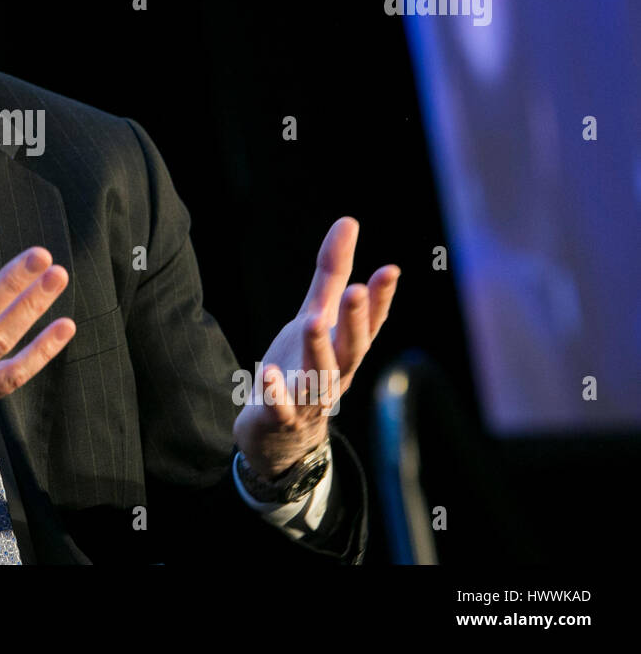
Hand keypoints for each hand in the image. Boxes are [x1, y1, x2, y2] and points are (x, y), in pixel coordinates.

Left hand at [233, 216, 399, 478]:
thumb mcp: (315, 314)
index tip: (390, 270)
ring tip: (313, 321)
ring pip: (319, 376)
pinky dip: (277, 392)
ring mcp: (308, 399)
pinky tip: (268, 372)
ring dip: (317, 349)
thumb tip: (348, 221)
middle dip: (354, 320)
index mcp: (345, 348)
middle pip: (350, 348)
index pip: (369, 324)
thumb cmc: (302, 366)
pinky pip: (280, 407)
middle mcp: (335, 373)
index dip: (381, 299)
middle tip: (357, 290)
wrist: (279, 435)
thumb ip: (332, 273)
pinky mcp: (278, 417)